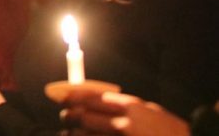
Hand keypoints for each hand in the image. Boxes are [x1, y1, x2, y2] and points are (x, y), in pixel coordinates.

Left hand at [62, 91, 189, 135]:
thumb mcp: (148, 109)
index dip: (72, 97)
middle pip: (84, 117)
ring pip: (87, 135)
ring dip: (74, 133)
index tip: (60, 97)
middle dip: (70, 117)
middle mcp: (123, 123)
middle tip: (64, 117)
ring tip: (69, 132)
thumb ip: (124, 105)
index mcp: (129, 106)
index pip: (92, 97)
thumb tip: (99, 99)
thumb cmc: (168, 129)